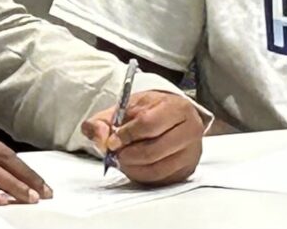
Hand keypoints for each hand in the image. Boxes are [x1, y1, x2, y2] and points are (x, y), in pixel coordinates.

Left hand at [80, 91, 203, 184]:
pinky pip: (160, 180)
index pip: (148, 124)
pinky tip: (133, 166)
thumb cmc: (152, 111)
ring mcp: (191, 153)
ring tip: (122, 159)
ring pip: (156, 169)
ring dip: (132, 168)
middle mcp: (190, 130)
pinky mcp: (187, 171)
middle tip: (115, 153)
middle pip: (153, 151)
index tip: (112, 140)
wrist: (174, 118)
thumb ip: (106, 119)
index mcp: (177, 108)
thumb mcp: (128, 107)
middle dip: (127, 155)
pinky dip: (141, 176)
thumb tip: (95, 134)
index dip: (126, 135)